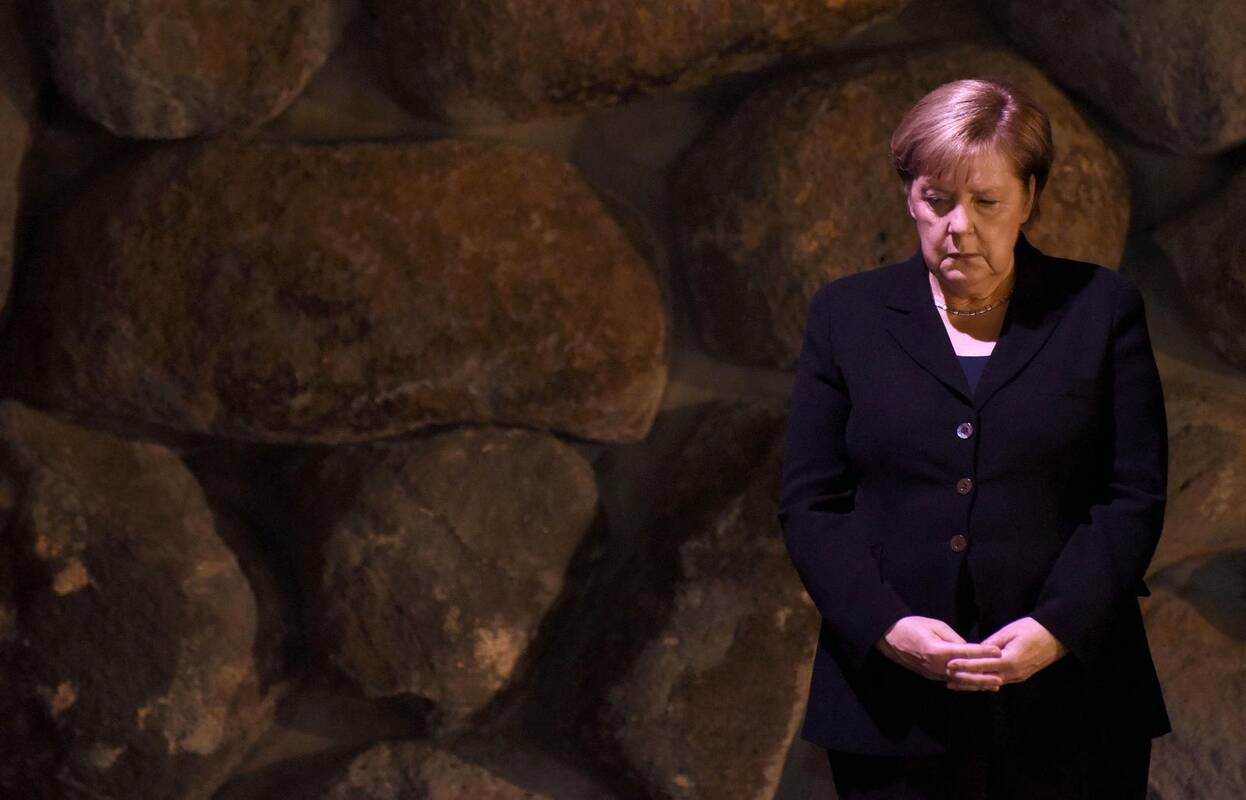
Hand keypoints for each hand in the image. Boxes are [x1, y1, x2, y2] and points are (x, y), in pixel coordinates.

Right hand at [876, 616, 1001, 684]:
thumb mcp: (934, 625)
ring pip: (959, 681)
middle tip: (1001, 676)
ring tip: (994, 685)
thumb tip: (968, 648)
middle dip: (984, 675)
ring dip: (978, 684)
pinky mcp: (930, 676)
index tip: (997, 651)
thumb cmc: (911, 626)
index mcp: (937, 649)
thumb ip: (953, 638)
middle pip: (965, 672)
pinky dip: (965, 684)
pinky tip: (976, 685)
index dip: (983, 651)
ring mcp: (933, 673)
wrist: (889, 638)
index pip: (965, 651)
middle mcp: (936, 665)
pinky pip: (951, 681)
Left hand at [946, 616, 1067, 688]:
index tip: (949, 665)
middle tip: (946, 677)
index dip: (965, 666)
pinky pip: (998, 681)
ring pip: (990, 683)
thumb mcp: (1009, 631)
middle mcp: (1013, 673)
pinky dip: (984, 683)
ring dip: (973, 684)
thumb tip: (975, 650)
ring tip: (954, 684)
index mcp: (1010, 660)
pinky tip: (972, 683)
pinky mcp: (1019, 676)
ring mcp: (1017, 677)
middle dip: (965, 679)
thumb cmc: (1032, 629)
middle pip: (984, 679)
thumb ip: (991, 643)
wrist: (1056, 637)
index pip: (982, 665)